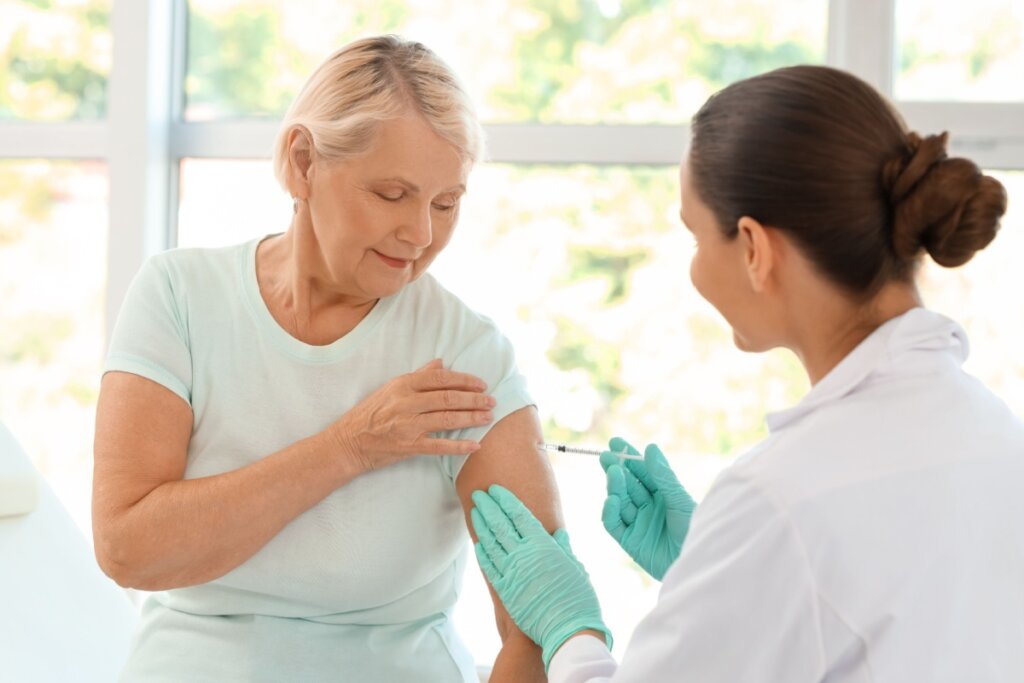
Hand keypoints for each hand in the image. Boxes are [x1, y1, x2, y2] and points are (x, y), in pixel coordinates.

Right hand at [328, 359, 494, 470]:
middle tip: (492, 401)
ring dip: (471, 418)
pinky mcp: (408, 446)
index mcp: (403, 385)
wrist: (347, 443)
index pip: (441, 378)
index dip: (464, 380)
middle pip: (448, 398)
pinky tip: (475, 445)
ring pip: (447, 419)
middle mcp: (406, 403)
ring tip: (488, 417)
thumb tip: (440, 363)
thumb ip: (417, 376)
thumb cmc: (369, 414)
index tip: (481, 384)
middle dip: (474, 399)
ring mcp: (408, 426)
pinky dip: (459, 446)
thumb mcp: (390, 388)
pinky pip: (439, 446)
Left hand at [471, 485, 611, 670]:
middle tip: (479, 494)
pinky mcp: (505, 589)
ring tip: (475, 512)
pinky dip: (483, 552)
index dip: (505, 500)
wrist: (567, 630)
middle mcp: (524, 554)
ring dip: (481, 525)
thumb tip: (556, 532)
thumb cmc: (577, 598)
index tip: (495, 490)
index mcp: (542, 544)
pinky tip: (478, 543)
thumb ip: (563, 548)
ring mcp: (512, 572)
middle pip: (500, 524)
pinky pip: (489, 566)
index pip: (519, 514)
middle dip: (488, 507)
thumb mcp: (574, 567)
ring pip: (491, 542)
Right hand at [600, 437, 695, 579]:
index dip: (629, 457)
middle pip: (628, 485)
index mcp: (663, 495)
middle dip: (616, 469)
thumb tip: (650, 447)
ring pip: (620, 501)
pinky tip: (612, 500)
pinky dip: (610, 511)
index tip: (615, 442)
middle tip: (606, 456)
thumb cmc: (694, 530)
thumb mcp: (679, 499)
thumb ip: (662, 475)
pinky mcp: (630, 542)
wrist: (695, 563)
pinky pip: (614, 524)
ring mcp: (638, 524)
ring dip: (615, 487)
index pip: (643, 472)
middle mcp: (649, 507)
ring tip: (613, 473)